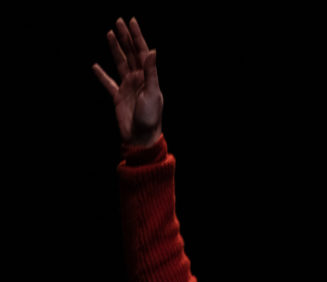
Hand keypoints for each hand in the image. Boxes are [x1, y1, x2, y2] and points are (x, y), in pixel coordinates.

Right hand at [92, 18, 162, 146]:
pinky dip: (101, 75)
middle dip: (125, 37)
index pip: (142, 52)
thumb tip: (152, 50)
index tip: (131, 21)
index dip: (137, 36)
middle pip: (130, 53)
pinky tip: (95, 66)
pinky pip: (108, 83)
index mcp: (148, 77)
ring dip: (114, 49)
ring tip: (109, 34)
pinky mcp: (118, 96)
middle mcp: (138, 79)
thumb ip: (151, 72)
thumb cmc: (150, 116)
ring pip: (120, 63)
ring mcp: (128, 87)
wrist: (141, 136)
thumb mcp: (152, 93)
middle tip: (118, 21)